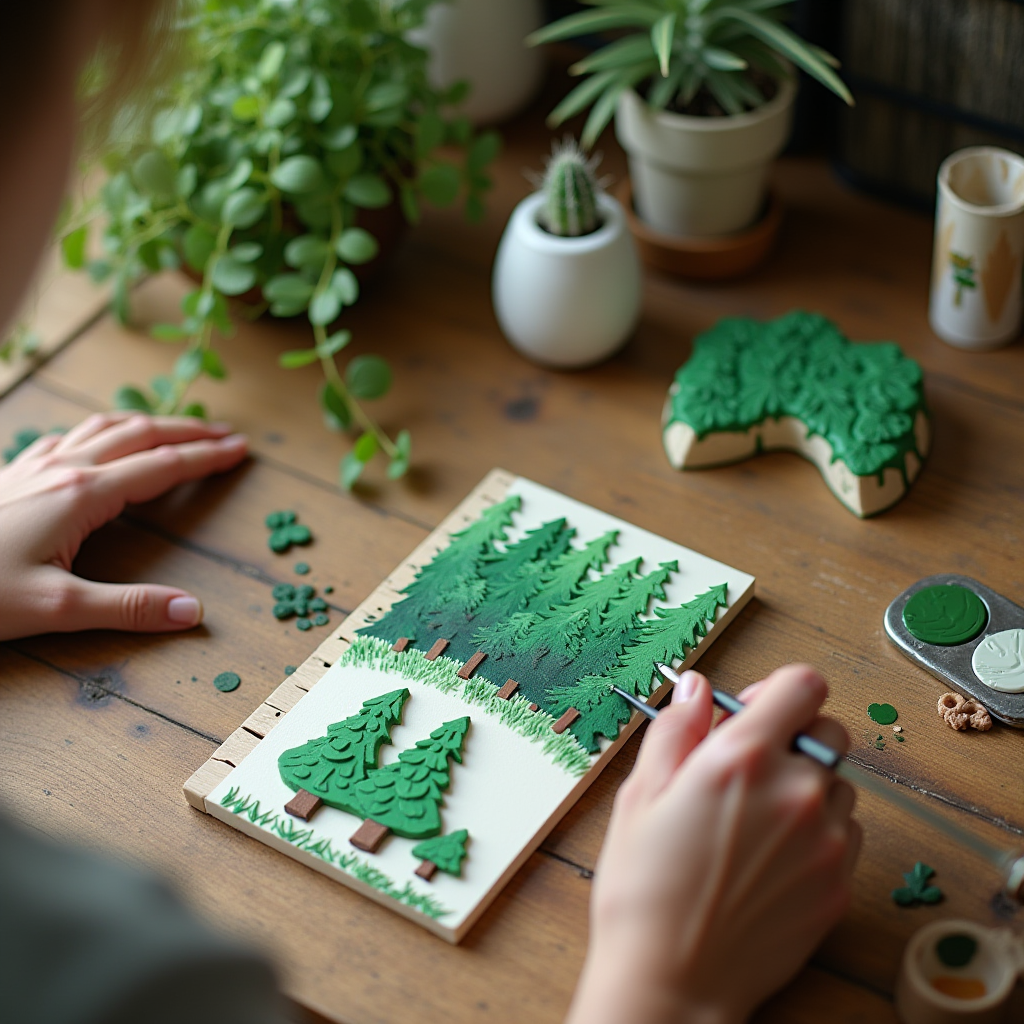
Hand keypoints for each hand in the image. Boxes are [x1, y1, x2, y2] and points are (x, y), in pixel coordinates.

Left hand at [0, 412, 247, 640]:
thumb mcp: (57, 608)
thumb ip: (129, 608)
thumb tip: (192, 612)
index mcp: (84, 494)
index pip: (162, 466)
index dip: (205, 457)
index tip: (240, 450)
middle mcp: (63, 469)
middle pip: (139, 434)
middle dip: (187, 431)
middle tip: (225, 435)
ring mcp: (34, 466)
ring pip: (103, 427)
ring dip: (147, 424)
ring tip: (174, 429)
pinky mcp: (13, 474)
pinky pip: (70, 437)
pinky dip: (102, 432)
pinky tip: (98, 444)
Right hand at [568, 665, 860, 1023]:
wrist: (673, 981)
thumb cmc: (644, 891)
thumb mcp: (640, 795)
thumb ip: (676, 730)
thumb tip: (697, 689)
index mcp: (742, 759)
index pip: (803, 686)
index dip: (777, 690)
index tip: (753, 710)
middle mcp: (796, 792)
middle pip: (830, 730)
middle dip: (795, 736)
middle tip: (750, 768)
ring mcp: (825, 840)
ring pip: (839, 784)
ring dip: (808, 786)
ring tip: (756, 820)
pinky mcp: (839, 883)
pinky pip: (844, 833)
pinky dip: (817, 831)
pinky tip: (771, 856)